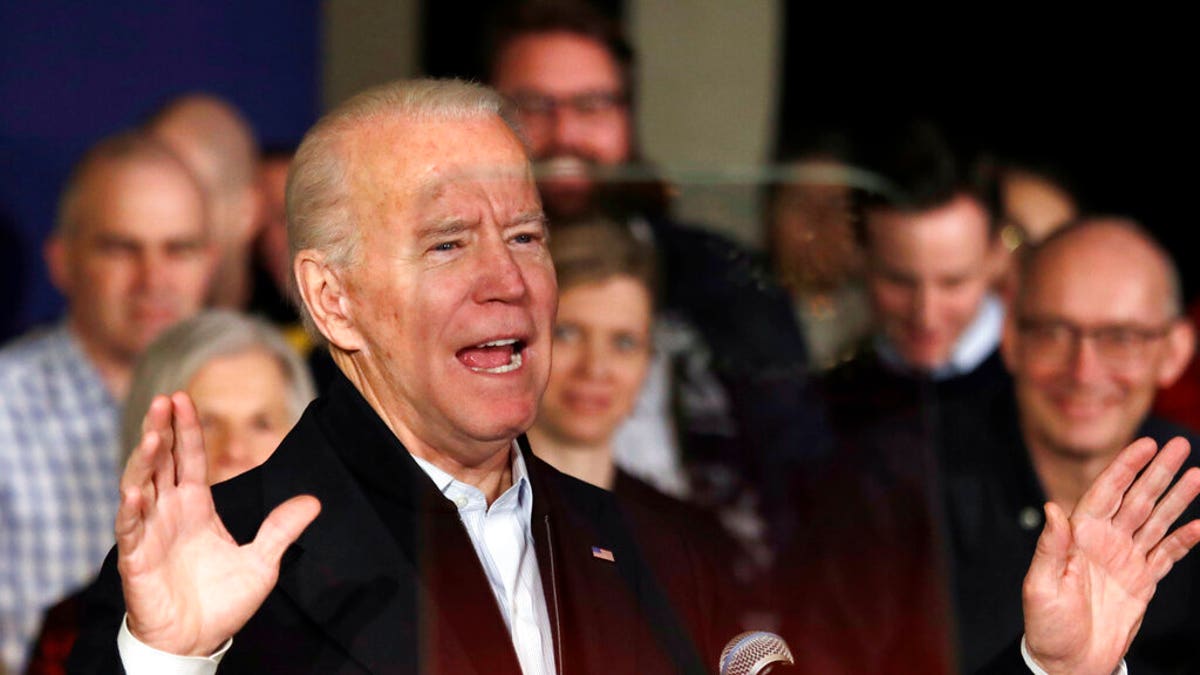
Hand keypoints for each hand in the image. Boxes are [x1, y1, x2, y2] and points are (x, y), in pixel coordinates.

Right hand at [115, 392, 320, 655]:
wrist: (199, 641)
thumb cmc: (223, 601)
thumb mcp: (263, 561)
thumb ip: (282, 528)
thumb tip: (313, 501)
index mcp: (196, 505)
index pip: (188, 457)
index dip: (185, 428)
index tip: (182, 397)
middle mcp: (169, 511)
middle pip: (161, 461)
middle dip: (160, 430)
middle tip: (164, 400)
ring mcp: (150, 532)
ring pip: (140, 485)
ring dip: (143, 460)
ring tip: (151, 435)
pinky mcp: (136, 558)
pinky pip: (130, 528)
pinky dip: (131, 509)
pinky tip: (136, 491)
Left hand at [1023, 436, 1199, 673]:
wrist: (1067, 663)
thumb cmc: (1046, 626)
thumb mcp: (1041, 586)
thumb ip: (1050, 548)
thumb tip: (1053, 509)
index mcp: (1079, 537)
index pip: (1105, 492)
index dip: (1125, 467)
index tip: (1145, 444)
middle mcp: (1104, 542)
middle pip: (1136, 499)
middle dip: (1158, 472)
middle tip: (1180, 445)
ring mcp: (1125, 559)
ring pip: (1156, 520)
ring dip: (1177, 498)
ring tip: (1198, 474)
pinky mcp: (1142, 580)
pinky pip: (1168, 553)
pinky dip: (1186, 539)